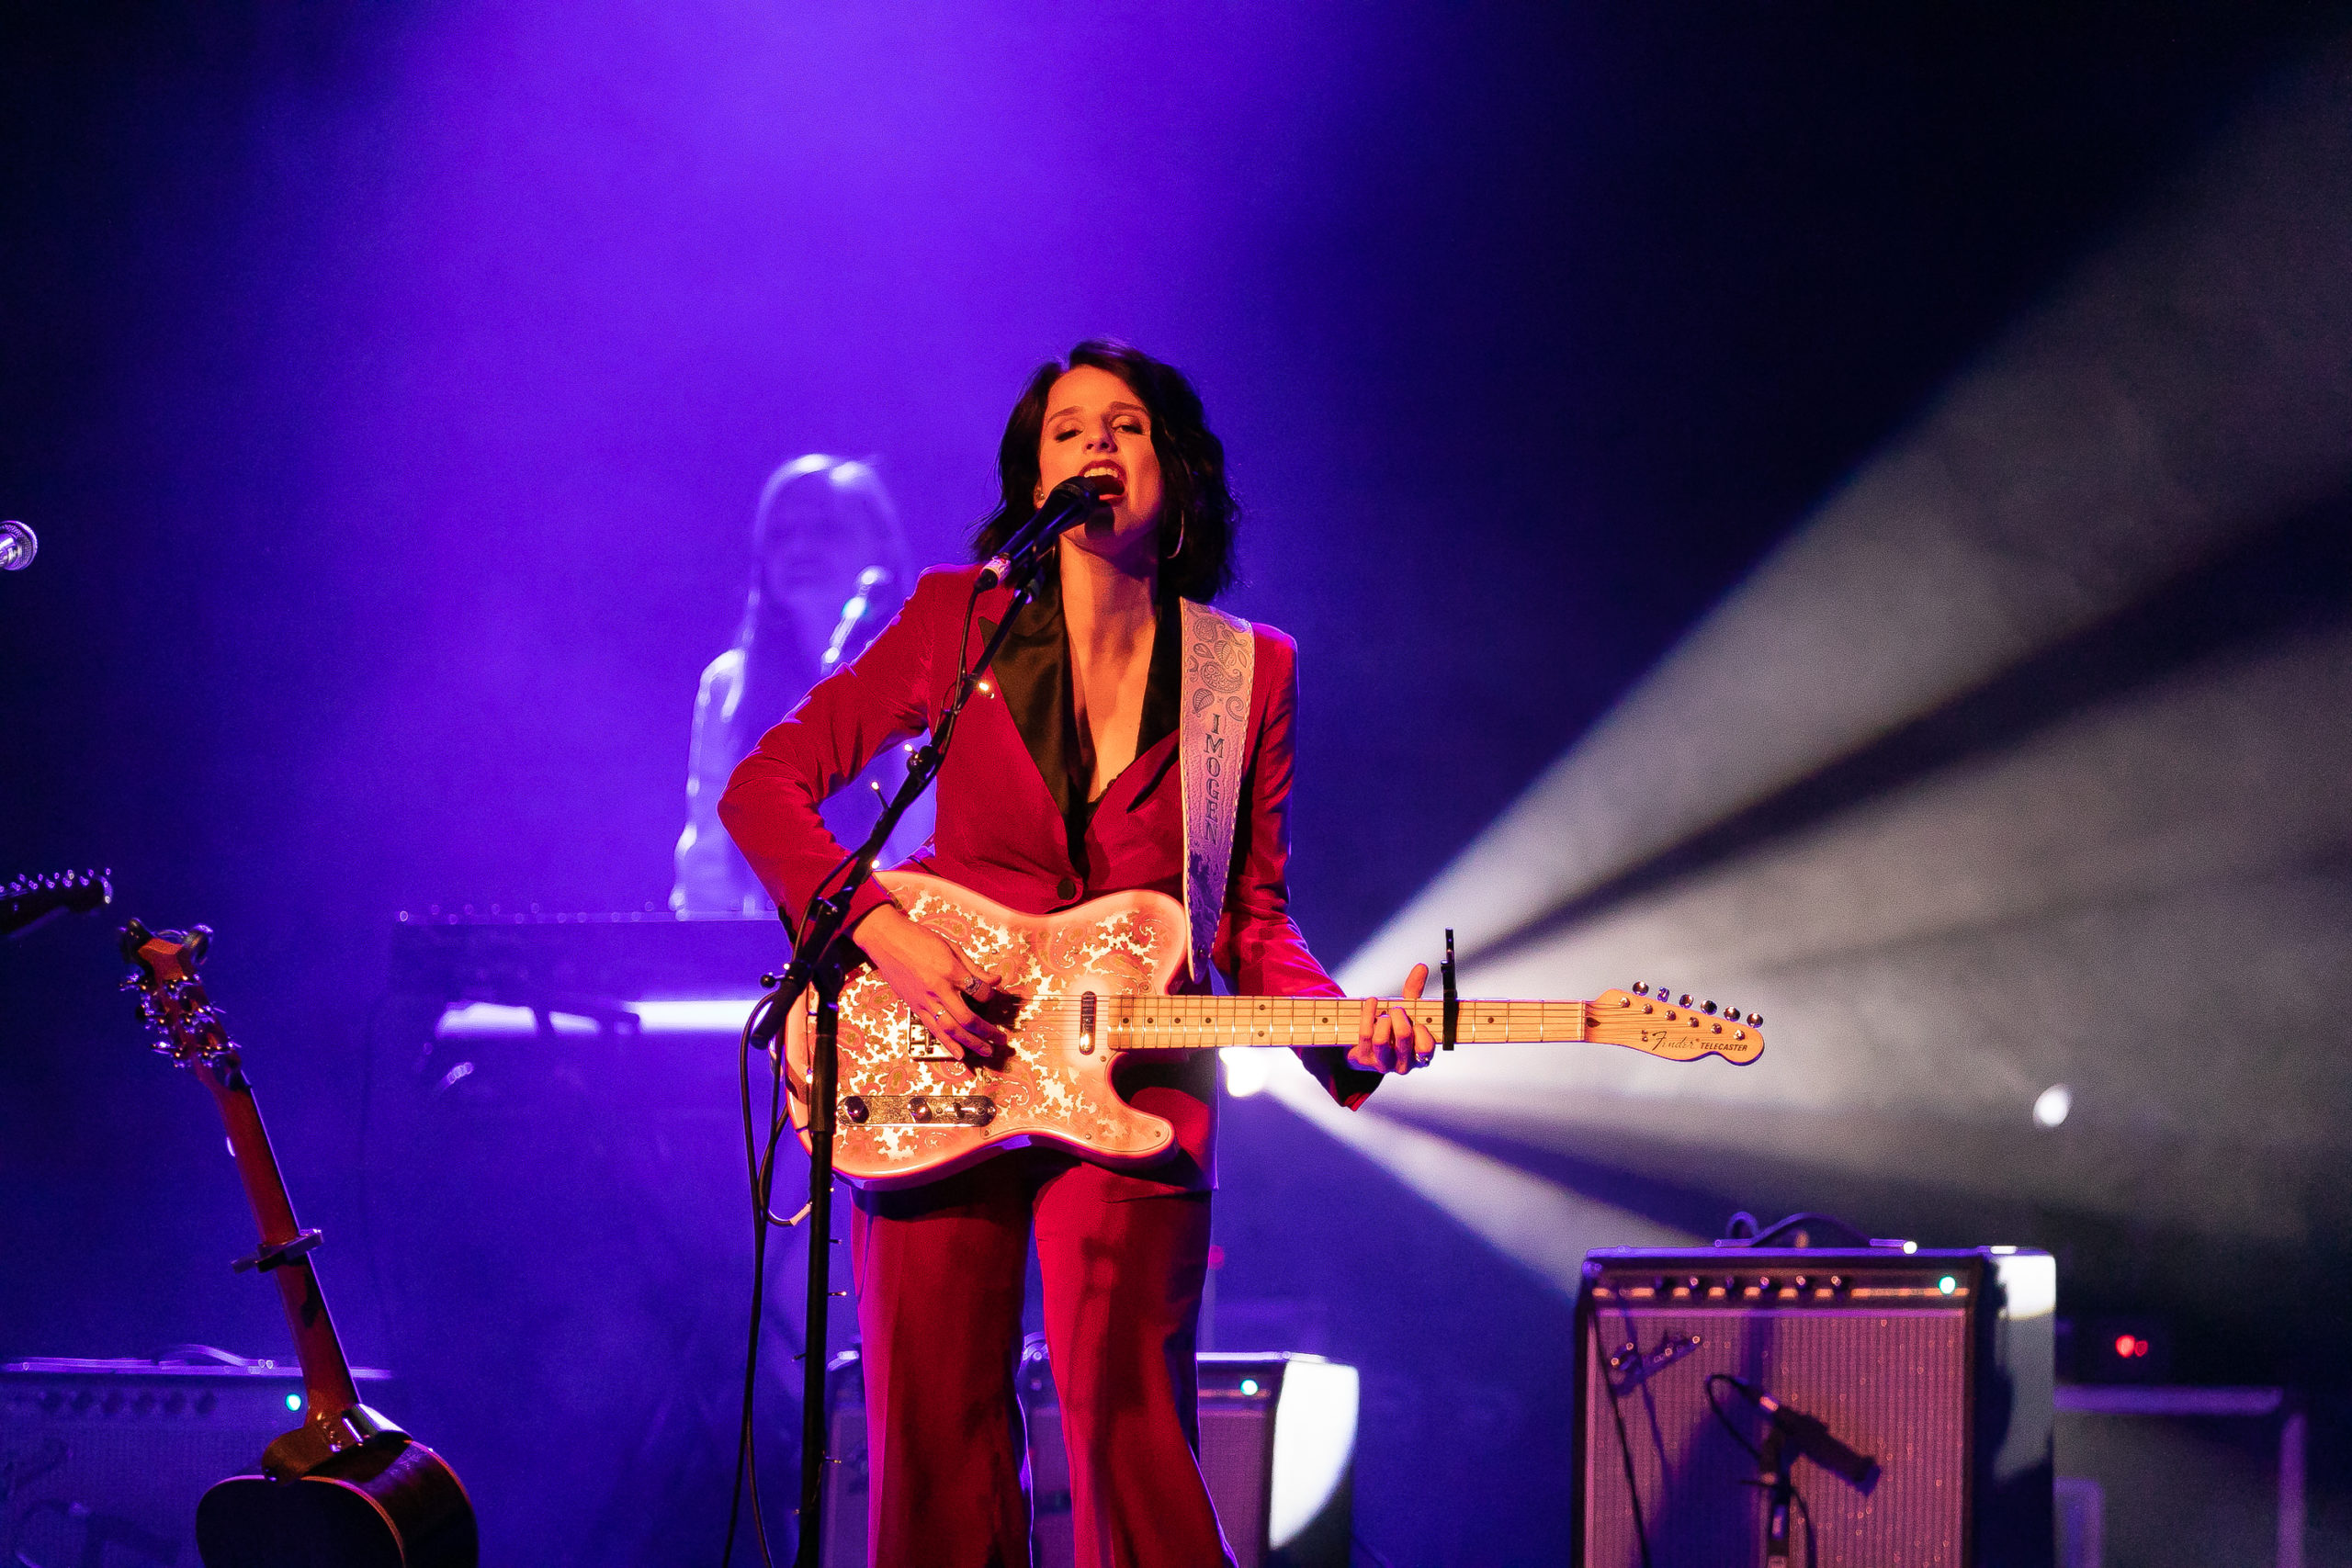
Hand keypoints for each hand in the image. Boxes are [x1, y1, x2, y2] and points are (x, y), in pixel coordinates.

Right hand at [852, 904, 1005, 1056]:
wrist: (887, 940)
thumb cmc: (919, 939)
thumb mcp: (951, 947)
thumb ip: (974, 967)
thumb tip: (995, 980)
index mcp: (950, 970)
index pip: (979, 991)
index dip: (991, 996)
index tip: (992, 996)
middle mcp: (938, 989)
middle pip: (967, 1018)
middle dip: (987, 1031)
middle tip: (1000, 1038)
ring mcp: (925, 1000)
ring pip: (951, 1029)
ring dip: (971, 1043)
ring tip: (986, 1051)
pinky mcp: (915, 1006)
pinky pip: (933, 1029)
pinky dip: (948, 1044)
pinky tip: (959, 1054)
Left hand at [1347, 962, 1434, 1075]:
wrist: (1366, 1048)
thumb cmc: (1393, 1028)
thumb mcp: (1408, 1012)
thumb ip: (1415, 991)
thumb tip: (1421, 967)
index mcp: (1420, 1056)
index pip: (1426, 1047)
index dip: (1421, 1031)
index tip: (1416, 1020)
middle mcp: (1403, 1064)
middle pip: (1403, 1037)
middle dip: (1399, 1016)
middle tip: (1397, 1009)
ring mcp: (1383, 1064)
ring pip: (1382, 1039)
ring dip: (1382, 1019)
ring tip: (1384, 1014)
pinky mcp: (1364, 1059)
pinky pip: (1365, 1034)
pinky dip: (1368, 1013)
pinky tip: (1371, 1002)